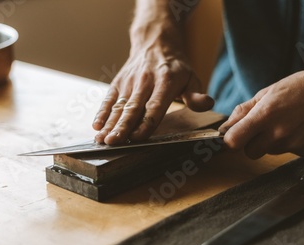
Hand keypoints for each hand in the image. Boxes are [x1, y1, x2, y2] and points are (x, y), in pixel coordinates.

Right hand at [92, 47, 213, 144]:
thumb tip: (207, 104)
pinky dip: (101, 112)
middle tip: (113, 142)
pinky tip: (96, 125)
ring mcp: (129, 82)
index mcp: (165, 82)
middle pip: (133, 108)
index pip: (155, 106)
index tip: (138, 137)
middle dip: (122, 127)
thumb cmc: (175, 67)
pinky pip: (108, 99)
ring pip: (118, 106)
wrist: (155, 41)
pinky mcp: (118, 82)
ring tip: (102, 140)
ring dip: (110, 124)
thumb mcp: (191, 78)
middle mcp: (145, 82)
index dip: (146, 123)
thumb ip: (196, 95)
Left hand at [218, 62, 303, 157]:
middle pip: (251, 152)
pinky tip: (301, 127)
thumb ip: (245, 110)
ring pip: (271, 152)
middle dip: (252, 143)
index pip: (234, 141)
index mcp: (265, 115)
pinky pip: (290, 152)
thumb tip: (225, 127)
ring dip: (273, 141)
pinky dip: (292, 142)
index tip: (234, 135)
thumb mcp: (269, 92)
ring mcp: (294, 144)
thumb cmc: (301, 86)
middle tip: (264, 127)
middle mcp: (278, 133)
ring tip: (288, 122)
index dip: (231, 140)